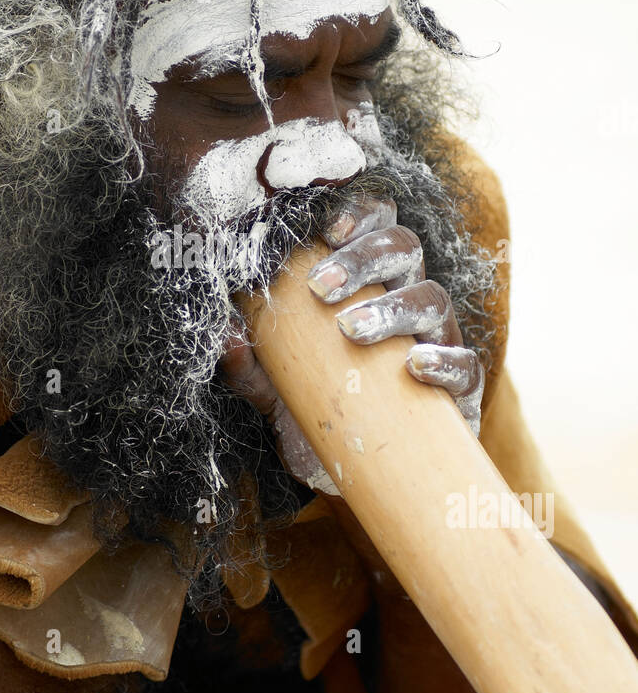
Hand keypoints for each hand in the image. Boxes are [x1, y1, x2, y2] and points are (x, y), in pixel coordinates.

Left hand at [219, 194, 484, 494]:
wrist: (357, 478)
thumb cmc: (318, 414)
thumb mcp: (273, 391)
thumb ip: (248, 367)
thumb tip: (224, 337)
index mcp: (367, 283)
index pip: (374, 225)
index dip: (359, 214)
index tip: (325, 231)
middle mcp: (405, 301)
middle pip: (404, 247)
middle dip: (363, 258)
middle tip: (320, 288)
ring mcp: (436, 342)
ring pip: (433, 298)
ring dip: (392, 306)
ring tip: (351, 330)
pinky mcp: (458, 392)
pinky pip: (467, 364)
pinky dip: (444, 359)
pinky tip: (413, 366)